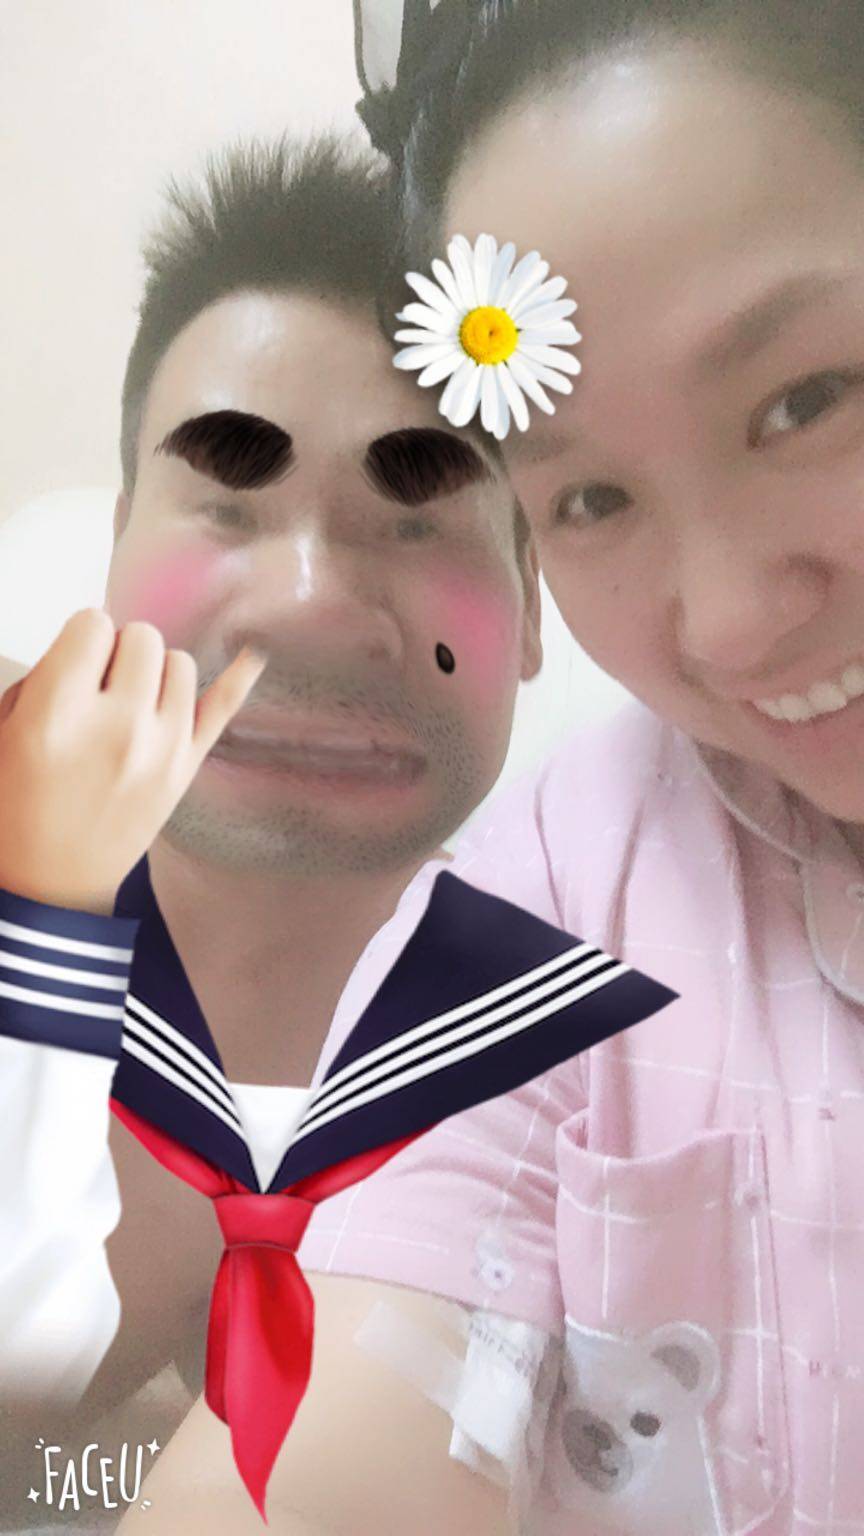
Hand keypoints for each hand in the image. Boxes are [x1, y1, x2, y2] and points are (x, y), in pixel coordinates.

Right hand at [0, 609, 265, 912]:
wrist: (50, 885)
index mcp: (58, 714)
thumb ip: (46, 678)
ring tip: (131, 701)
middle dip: (117, 652)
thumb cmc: (17, 812)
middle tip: (99, 687)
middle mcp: (118, 726)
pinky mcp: (188, 768)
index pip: (93, 624)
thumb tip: (90, 649)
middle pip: (141, 637)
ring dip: (154, 672)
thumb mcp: (4, 732)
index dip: (81, 641)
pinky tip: (253, 652)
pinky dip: (240, 675)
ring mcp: (162, 748)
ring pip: (179, 662)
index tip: (75, 664)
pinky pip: (224, 706)